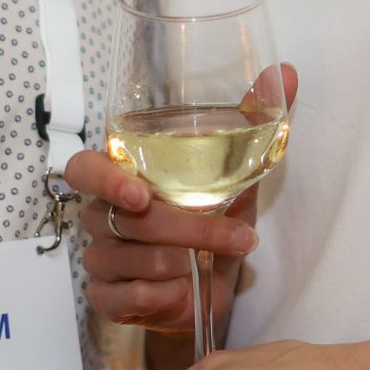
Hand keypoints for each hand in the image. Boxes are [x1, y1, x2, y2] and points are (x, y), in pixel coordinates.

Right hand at [72, 62, 296, 339]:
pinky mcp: (106, 298)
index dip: (105, 181)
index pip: (84, 169)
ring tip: (210, 265)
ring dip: (181, 264)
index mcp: (120, 176)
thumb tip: (285, 71)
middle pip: (124, 221)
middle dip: (188, 231)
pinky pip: (124, 298)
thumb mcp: (238, 169)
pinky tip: (181, 291)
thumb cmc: (214, 216)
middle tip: (237, 237)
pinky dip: (161, 296)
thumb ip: (253, 117)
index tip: (140, 196)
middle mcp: (100, 214)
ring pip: (130, 261)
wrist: (212, 283)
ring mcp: (99, 258)